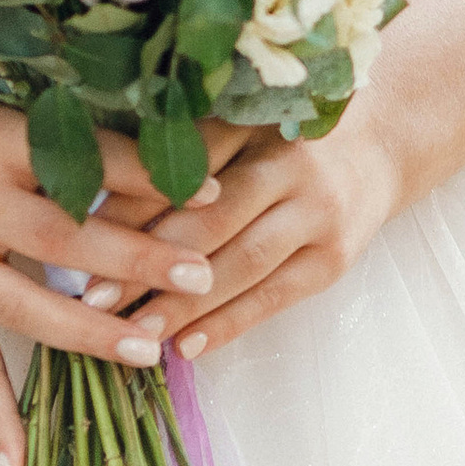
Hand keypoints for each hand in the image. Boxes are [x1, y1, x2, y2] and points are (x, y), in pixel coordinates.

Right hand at [0, 65, 230, 465]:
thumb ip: (58, 124)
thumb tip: (153, 133)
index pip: (85, 160)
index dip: (151, 173)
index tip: (216, 184)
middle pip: (65, 238)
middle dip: (138, 259)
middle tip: (202, 274)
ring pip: (25, 305)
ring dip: (90, 333)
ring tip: (152, 351)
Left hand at [117, 105, 406, 365]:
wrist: (384, 144)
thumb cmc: (287, 132)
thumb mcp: (243, 118)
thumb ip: (186, 145)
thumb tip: (98, 190)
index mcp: (258, 119)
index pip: (187, 162)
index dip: (134, 198)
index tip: (80, 231)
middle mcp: (293, 164)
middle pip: (212, 218)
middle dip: (148, 261)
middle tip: (93, 295)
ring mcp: (319, 214)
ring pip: (243, 264)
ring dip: (185, 304)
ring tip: (133, 332)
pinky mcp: (335, 259)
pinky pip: (275, 297)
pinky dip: (230, 323)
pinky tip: (187, 346)